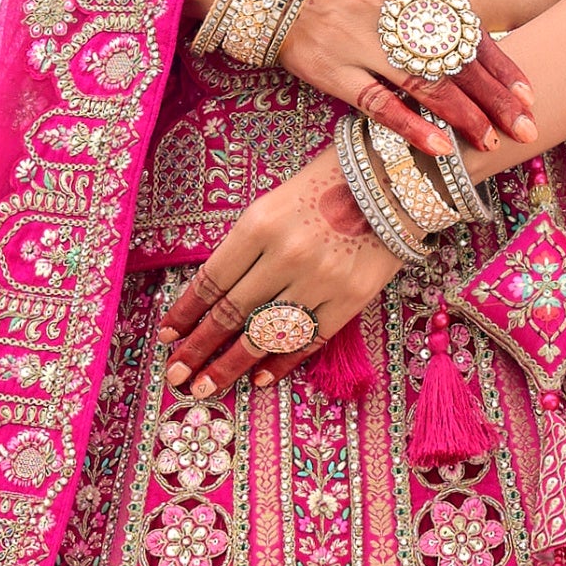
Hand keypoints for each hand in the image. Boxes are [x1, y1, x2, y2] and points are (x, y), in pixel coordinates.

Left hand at [160, 161, 397, 399]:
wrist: (397, 179)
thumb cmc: (329, 183)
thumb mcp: (275, 201)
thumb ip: (248, 245)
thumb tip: (218, 296)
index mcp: (260, 223)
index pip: (212, 281)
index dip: (186, 313)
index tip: (168, 335)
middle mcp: (286, 255)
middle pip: (231, 313)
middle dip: (199, 348)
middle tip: (176, 374)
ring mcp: (320, 280)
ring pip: (265, 333)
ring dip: (231, 364)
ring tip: (207, 387)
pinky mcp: (351, 298)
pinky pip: (309, 339)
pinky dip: (282, 361)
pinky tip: (260, 378)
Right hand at [278, 0, 533, 157]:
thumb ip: (427, 4)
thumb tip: (476, 46)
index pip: (466, 26)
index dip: (499, 63)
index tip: (526, 93)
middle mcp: (386, 4)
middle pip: (453, 58)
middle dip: (493, 96)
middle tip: (524, 125)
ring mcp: (357, 37)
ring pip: (422, 82)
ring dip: (462, 115)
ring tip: (490, 141)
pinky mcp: (329, 67)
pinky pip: (376, 102)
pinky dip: (410, 126)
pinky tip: (438, 147)